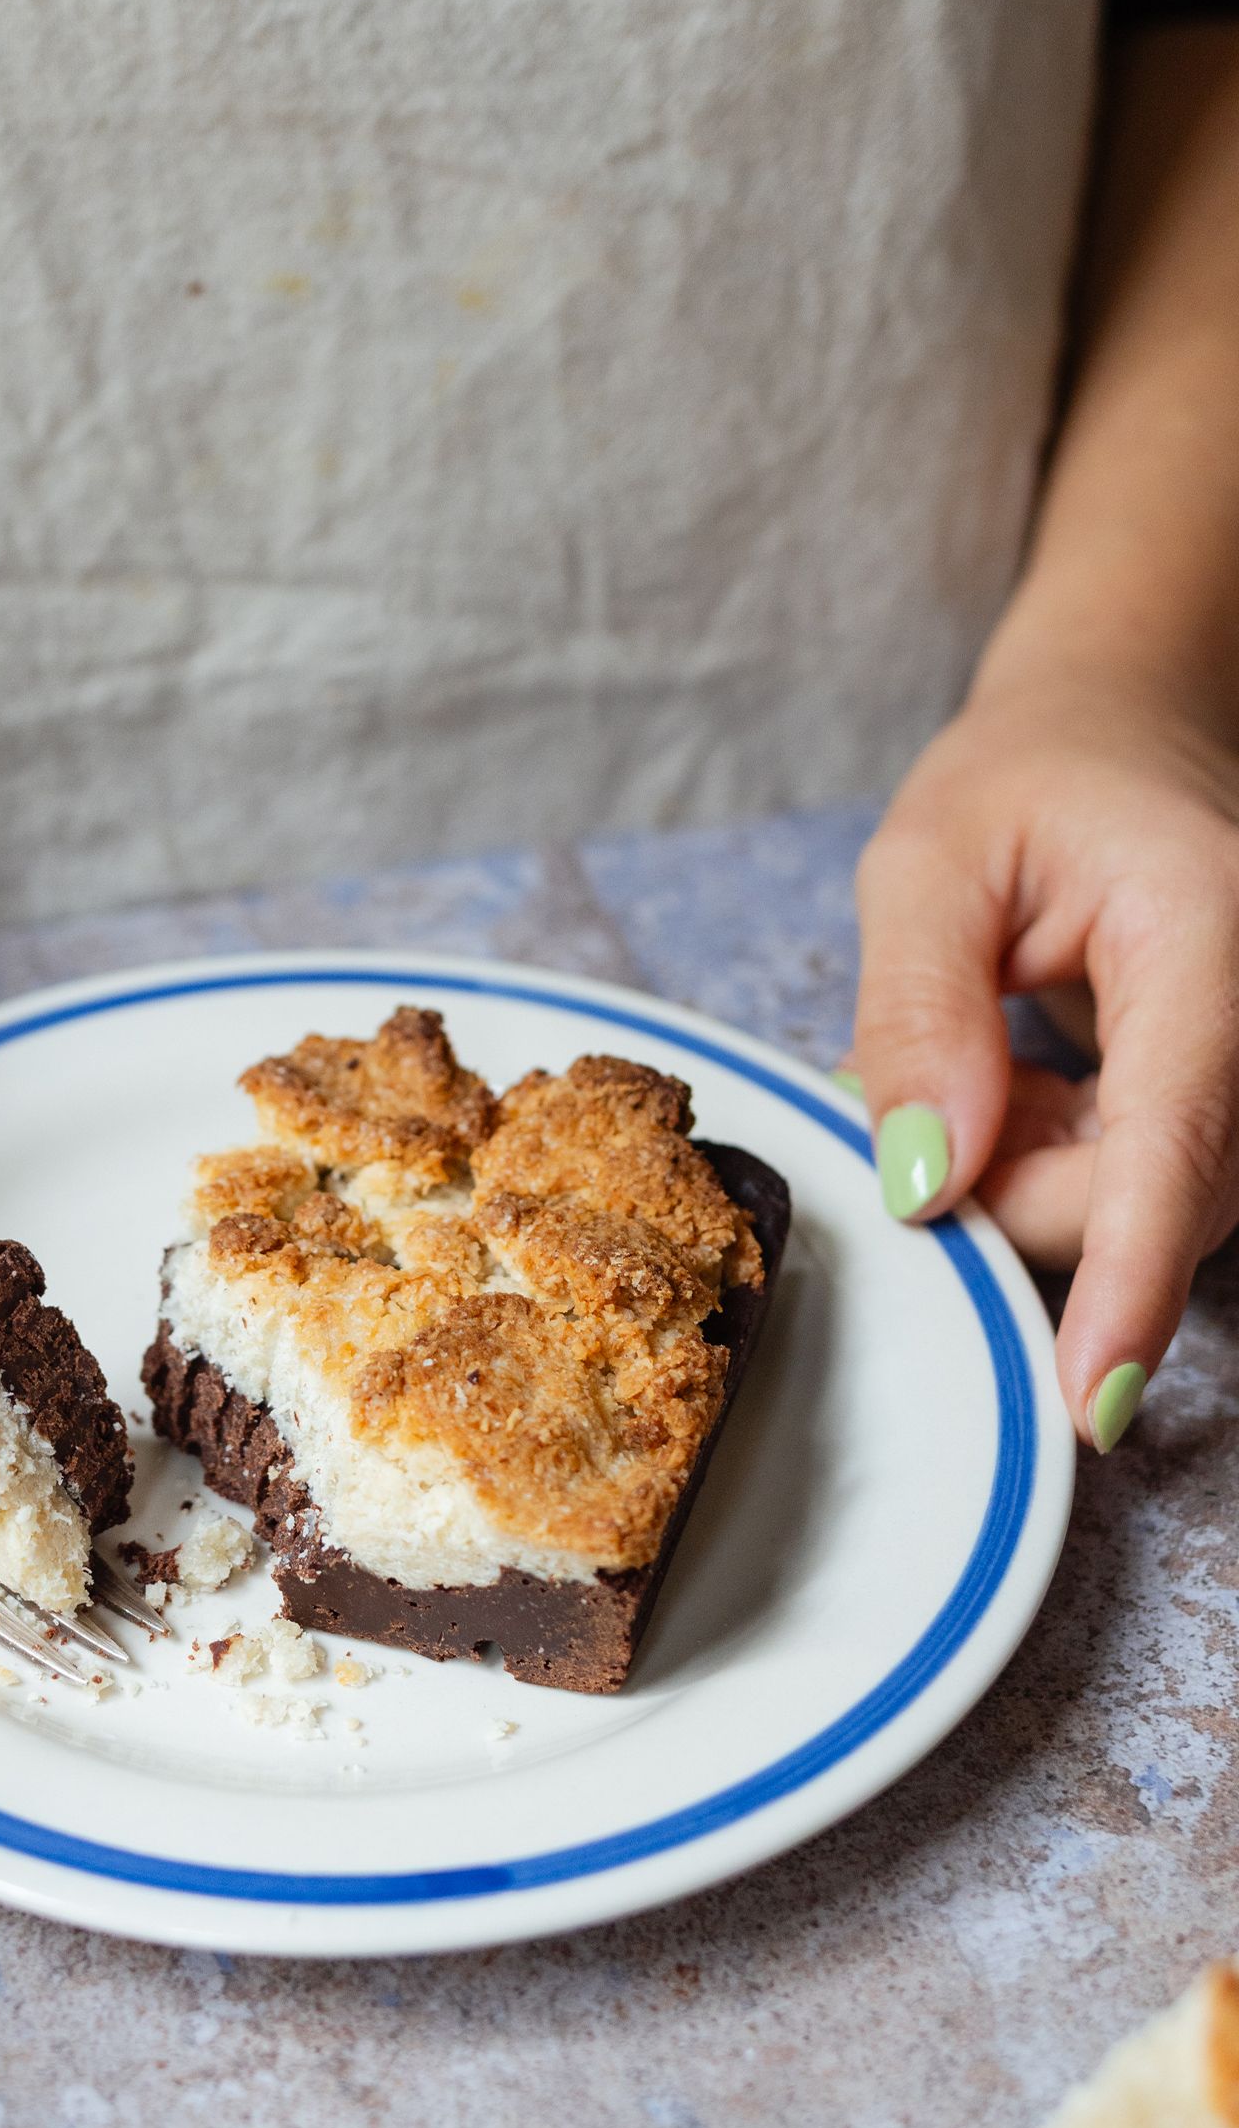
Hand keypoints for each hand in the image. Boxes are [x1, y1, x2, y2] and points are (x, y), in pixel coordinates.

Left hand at [850, 676, 1238, 1450]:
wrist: (1123, 734)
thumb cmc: (1027, 780)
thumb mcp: (925, 862)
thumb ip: (919, 1016)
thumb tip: (929, 1178)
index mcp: (1210, 937)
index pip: (1176, 1142)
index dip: (1129, 1279)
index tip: (1089, 1393)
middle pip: (1145, 1200)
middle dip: (1016, 1190)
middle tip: (940, 1074)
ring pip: (1142, 1208)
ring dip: (1036, 1167)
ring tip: (996, 1050)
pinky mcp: (1235, 1105)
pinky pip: (1142, 1186)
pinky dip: (1059, 1157)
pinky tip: (1030, 1078)